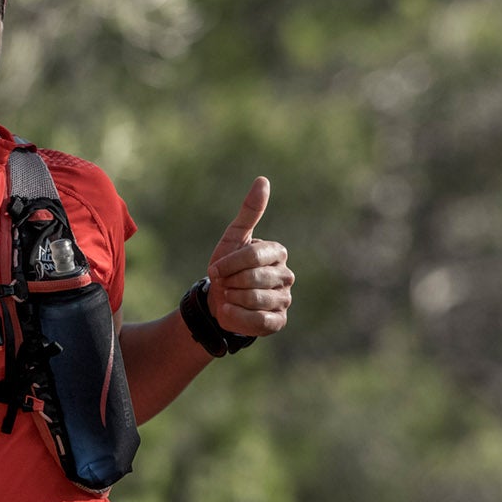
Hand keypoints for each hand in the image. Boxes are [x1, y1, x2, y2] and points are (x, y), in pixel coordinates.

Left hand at [205, 176, 293, 337]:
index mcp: (277, 252)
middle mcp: (286, 276)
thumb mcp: (233, 238)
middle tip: (224, 285)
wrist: (218, 301)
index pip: (253, 256)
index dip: (229, 264)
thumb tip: (263, 180)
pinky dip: (237, 317)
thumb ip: (249, 212)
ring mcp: (284, 300)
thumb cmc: (227, 267)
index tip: (215, 270)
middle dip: (230, 282)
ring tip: (228, 297)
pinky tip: (229, 312)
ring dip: (232, 299)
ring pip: (255, 300)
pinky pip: (258, 321)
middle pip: (253, 278)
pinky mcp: (278, 322)